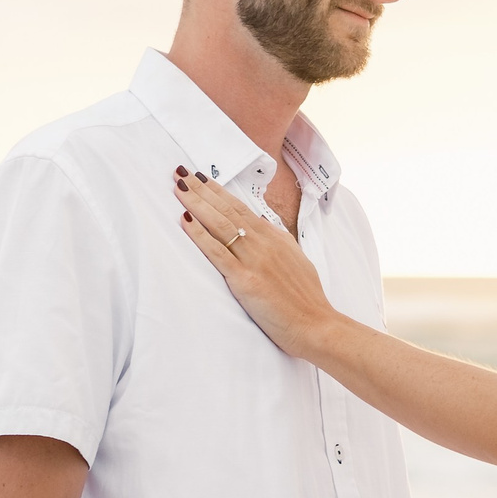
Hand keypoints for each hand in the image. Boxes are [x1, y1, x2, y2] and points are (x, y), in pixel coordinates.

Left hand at [173, 168, 340, 359]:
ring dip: (197, 204)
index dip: (219, 192)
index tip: (201, 178)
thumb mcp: (295, 259)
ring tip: (179, 188)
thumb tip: (262, 227)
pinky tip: (185, 221)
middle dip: (202, 190)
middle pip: (227, 210)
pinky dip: (200, 236)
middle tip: (181, 172)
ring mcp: (255, 260)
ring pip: (220, 225)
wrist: (316, 325)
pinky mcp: (246, 281)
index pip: (241, 208)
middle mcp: (264, 243)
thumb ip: (277, 242)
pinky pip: (218, 253)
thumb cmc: (306, 298)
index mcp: (275, 237)